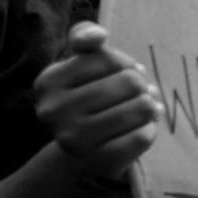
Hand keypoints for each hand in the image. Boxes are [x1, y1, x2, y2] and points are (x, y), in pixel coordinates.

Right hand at [36, 23, 163, 179]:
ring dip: (149, 108)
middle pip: (131, 83)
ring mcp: (73, 139)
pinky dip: (149, 130)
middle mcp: (53, 112)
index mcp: (47, 82)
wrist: (84, 150)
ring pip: (142, 108)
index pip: (110, 58)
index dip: (126, 64)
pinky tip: (140, 130)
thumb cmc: (90, 95)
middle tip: (136, 95)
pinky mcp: (97, 161)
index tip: (121, 73)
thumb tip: (96, 35)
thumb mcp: (83, 62)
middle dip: (142, 86)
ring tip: (143, 111)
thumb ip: (87, 37)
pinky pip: (144, 136)